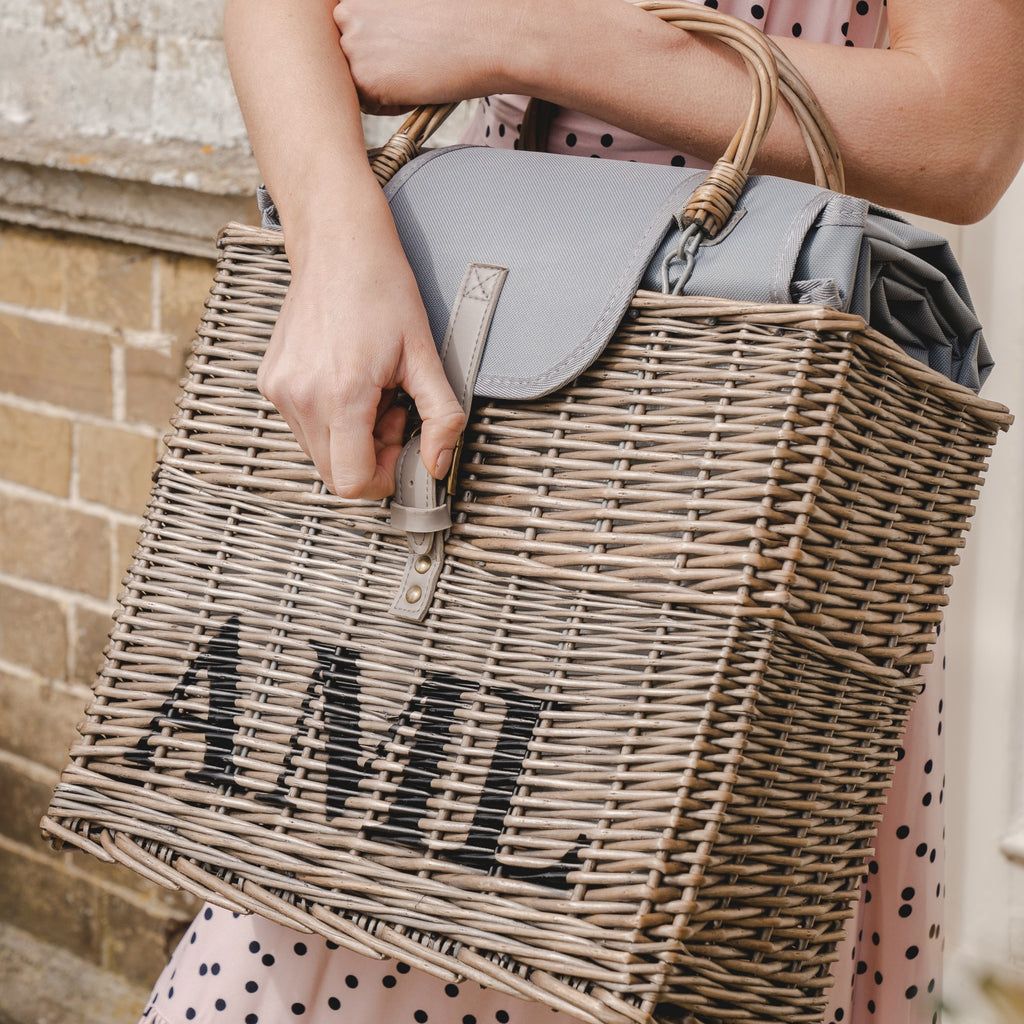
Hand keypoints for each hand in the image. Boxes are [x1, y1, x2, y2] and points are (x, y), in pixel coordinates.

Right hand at [257, 201, 465, 500]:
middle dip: (370, 457)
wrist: (338, 246)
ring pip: (318, 452)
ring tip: (373, 392)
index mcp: (341, 395)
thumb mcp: (425, 356)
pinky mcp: (270, 382)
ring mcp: (280, 391)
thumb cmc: (383, 291)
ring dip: (351, 438)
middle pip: (334, 474)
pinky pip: (303, 426)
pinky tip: (349, 381)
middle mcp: (301, 398)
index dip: (384, 477)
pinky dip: (330, 418)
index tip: (403, 445)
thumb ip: (441, 417)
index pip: (352, 482)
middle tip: (393, 412)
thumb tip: (437, 465)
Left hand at [333, 0, 527, 109]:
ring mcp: (351, 47)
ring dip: (384, 87)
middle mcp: (345, 17)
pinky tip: (417, 85)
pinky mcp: (364, 78)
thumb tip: (374, 48)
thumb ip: (377, 23)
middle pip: (347, 61)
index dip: (375, 48)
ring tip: (416, 71)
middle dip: (375, 68)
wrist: (483, 36)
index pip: (347, 36)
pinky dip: (393, 104)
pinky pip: (370, 105)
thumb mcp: (405, 9)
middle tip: (410, 61)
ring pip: (357, 84)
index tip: (400, 46)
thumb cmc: (456, 20)